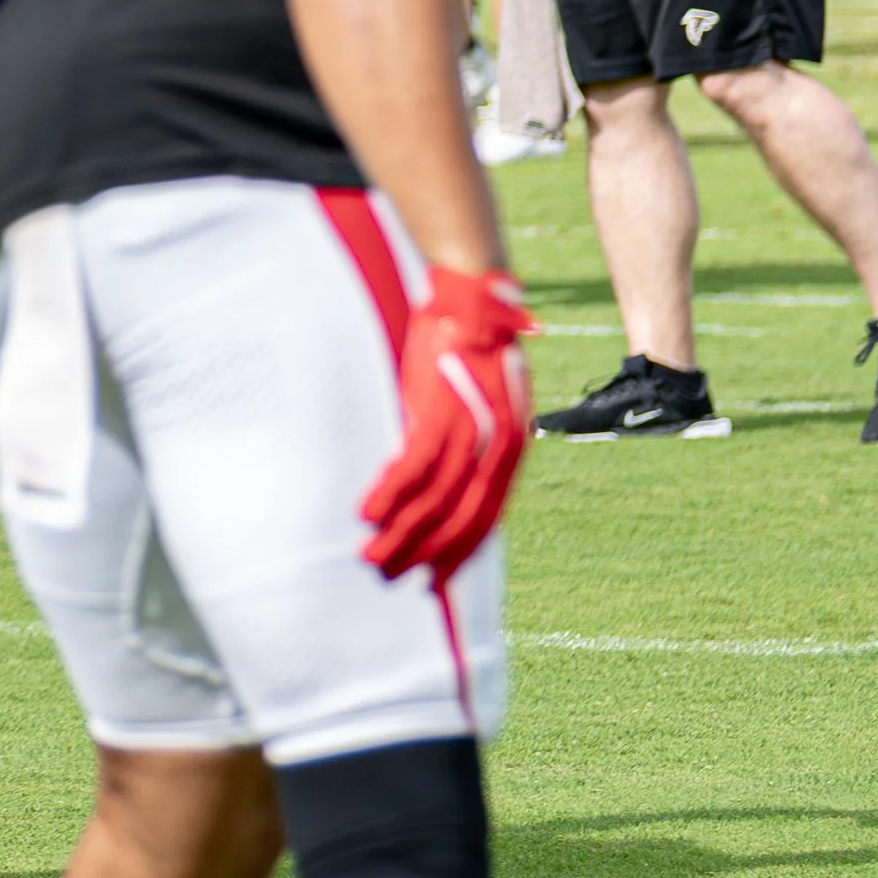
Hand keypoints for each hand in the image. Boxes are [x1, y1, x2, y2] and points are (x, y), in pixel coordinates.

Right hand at [360, 266, 532, 585]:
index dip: (457, 553)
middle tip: (388, 575)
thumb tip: (436, 480)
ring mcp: (470, 430)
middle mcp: (497, 447)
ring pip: (434, 500)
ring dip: (399, 533)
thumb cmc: (468, 347)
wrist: (470, 296)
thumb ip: (467, 442)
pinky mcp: (439, 409)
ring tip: (369, 554)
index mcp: (510, 449)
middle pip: (459, 519)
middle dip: (422, 554)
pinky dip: (389, 494)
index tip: (430, 580)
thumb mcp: (480, 402)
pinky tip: (366, 512)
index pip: (485, 519)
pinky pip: (412, 466)